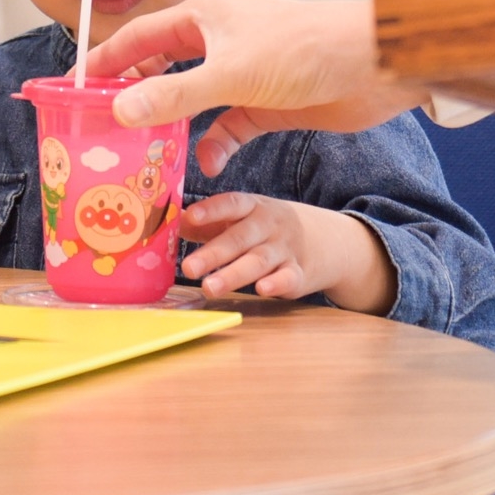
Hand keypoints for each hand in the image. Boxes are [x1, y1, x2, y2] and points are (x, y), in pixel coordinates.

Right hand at [85, 0, 428, 174]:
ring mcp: (246, 73)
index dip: (105, 61)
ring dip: (174, 126)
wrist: (375, 65)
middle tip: (104, 127)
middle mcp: (221, 41)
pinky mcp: (268, 102)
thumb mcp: (231, 74)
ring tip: (145, 154)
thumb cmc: (306, 49)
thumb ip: (174, 96)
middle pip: (163, 68)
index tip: (73, 88)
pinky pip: (228, 126)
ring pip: (194, 101)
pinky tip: (207, 164)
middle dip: (135, 96)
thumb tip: (119, 110)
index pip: (140, 37)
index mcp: (206, 16)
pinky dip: (215, 144)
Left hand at [179, 193, 395, 313]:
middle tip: (188, 268)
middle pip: (239, 238)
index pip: (231, 204)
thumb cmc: (266, 230)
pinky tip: (262, 290)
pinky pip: (288, 277)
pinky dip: (276, 284)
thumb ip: (208, 224)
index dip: (211, 210)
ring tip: (210, 287)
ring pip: (258, 261)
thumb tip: (169, 224)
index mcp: (252, 207)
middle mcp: (269, 225)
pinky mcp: (299, 273)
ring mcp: (285, 249)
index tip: (189, 217)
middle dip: (213, 253)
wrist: (325, 240)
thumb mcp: (242, 219)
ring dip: (234, 274)